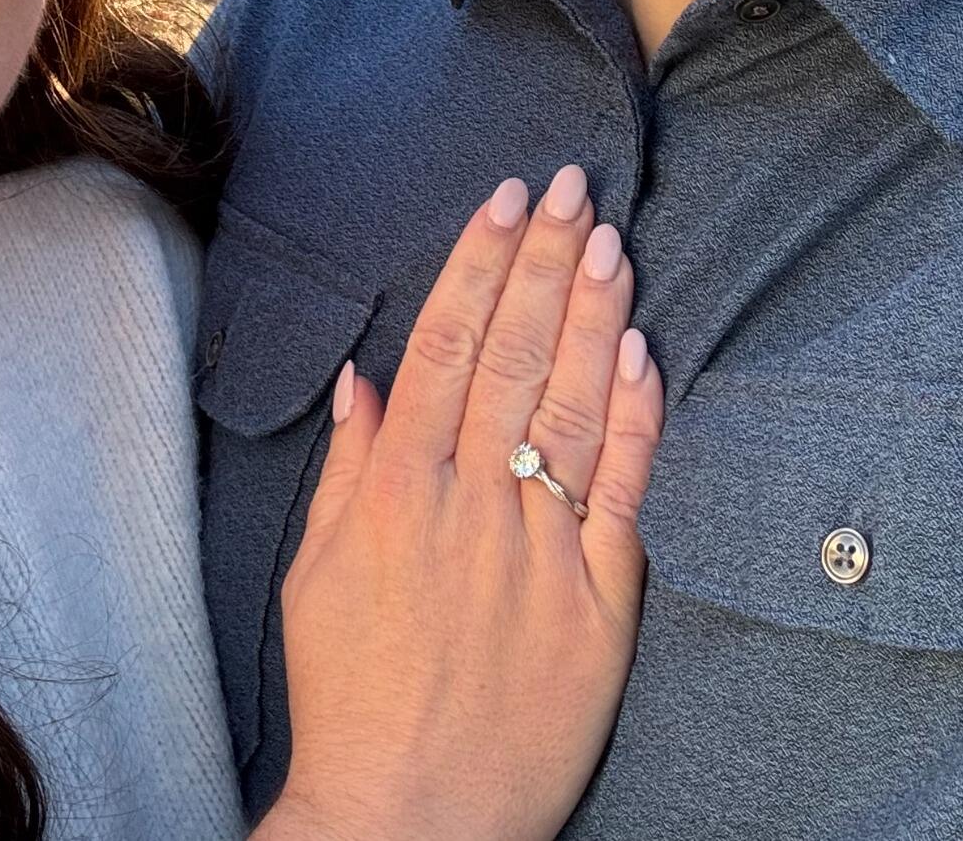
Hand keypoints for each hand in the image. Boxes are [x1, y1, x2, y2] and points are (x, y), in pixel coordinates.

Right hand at [256, 166, 662, 840]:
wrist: (409, 820)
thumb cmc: (351, 694)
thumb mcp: (318, 571)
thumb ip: (350, 466)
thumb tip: (364, 375)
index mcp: (401, 487)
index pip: (447, 341)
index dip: (480, 262)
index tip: (505, 197)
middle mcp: (472, 502)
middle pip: (516, 353)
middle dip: (546, 258)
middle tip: (574, 185)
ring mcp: (541, 550)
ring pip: (575, 403)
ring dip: (595, 313)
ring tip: (613, 240)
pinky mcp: (600, 604)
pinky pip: (626, 492)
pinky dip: (637, 416)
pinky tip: (645, 351)